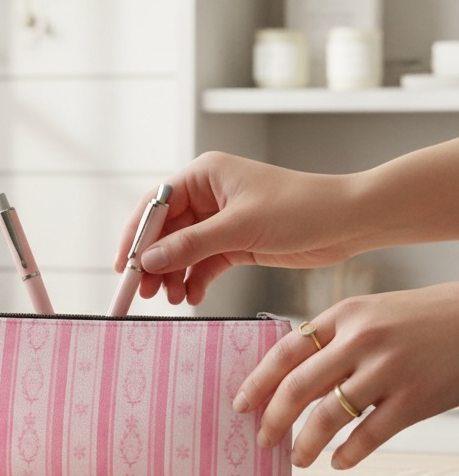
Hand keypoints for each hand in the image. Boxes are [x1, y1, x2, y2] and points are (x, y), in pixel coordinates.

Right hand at [115, 152, 359, 305]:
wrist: (349, 222)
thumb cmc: (300, 208)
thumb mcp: (239, 228)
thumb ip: (191, 245)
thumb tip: (149, 261)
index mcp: (204, 176)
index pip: (155, 205)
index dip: (136, 236)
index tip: (124, 266)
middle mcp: (208, 195)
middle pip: (165, 231)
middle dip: (154, 262)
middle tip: (143, 291)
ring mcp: (221, 221)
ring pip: (182, 251)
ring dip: (174, 275)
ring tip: (172, 299)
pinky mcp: (236, 243)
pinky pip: (204, 263)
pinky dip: (195, 280)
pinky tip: (193, 297)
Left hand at [232, 283, 458, 468]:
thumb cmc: (417, 319)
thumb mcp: (369, 313)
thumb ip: (331, 338)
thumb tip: (287, 378)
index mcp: (343, 315)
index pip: (286, 351)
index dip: (257, 381)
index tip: (240, 404)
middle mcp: (362, 340)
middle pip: (298, 386)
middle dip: (273, 418)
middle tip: (262, 439)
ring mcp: (389, 370)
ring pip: (329, 416)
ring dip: (306, 444)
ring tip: (298, 458)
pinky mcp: (415, 399)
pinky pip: (369, 435)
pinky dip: (348, 454)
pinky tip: (338, 463)